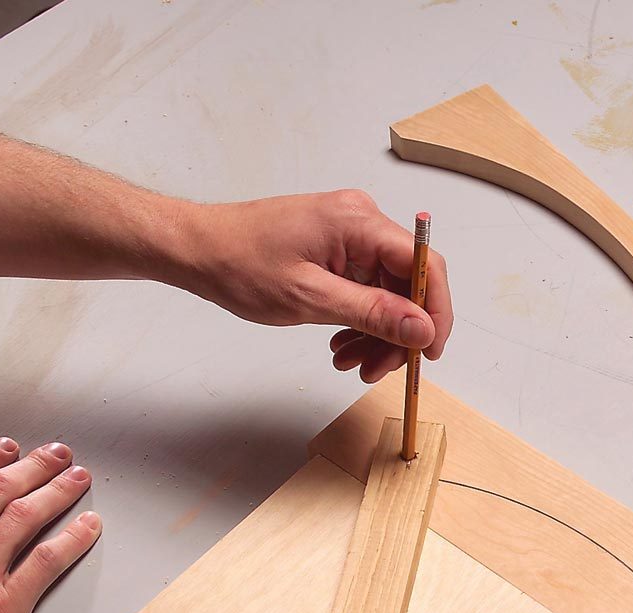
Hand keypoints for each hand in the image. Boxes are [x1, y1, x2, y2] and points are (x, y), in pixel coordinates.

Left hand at [174, 190, 453, 383]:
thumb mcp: (311, 298)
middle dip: (398, 333)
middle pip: (407, 285)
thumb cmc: (240, 264)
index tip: (428, 352)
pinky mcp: (336, 250)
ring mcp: (348, 236)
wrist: (197, 249)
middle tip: (377, 370)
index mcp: (359, 222)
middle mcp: (361, 222)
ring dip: (377, 334)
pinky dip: (359, 322)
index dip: (435, 312)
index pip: (424, 265)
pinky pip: (365, 290)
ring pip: (387, 294)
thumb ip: (373, 313)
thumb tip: (423, 327)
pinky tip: (341, 346)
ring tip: (351, 364)